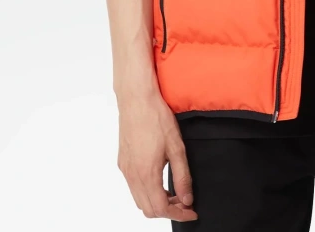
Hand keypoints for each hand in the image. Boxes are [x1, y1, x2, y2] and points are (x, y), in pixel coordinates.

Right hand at [116, 89, 198, 221]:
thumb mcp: (176, 147)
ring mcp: (126, 169)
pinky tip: (159, 179)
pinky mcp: (123, 162)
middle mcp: (132, 176)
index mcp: (147, 174)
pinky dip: (147, 192)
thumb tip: (187, 199)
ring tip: (174, 191)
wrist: (137, 99)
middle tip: (184, 201)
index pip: (161, 209)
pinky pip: (133, 187)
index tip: (191, 212)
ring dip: (157, 202)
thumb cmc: (156, 118)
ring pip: (139, 200)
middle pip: (148, 209)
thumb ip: (182, 176)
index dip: (179, 214)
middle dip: (168, 210)